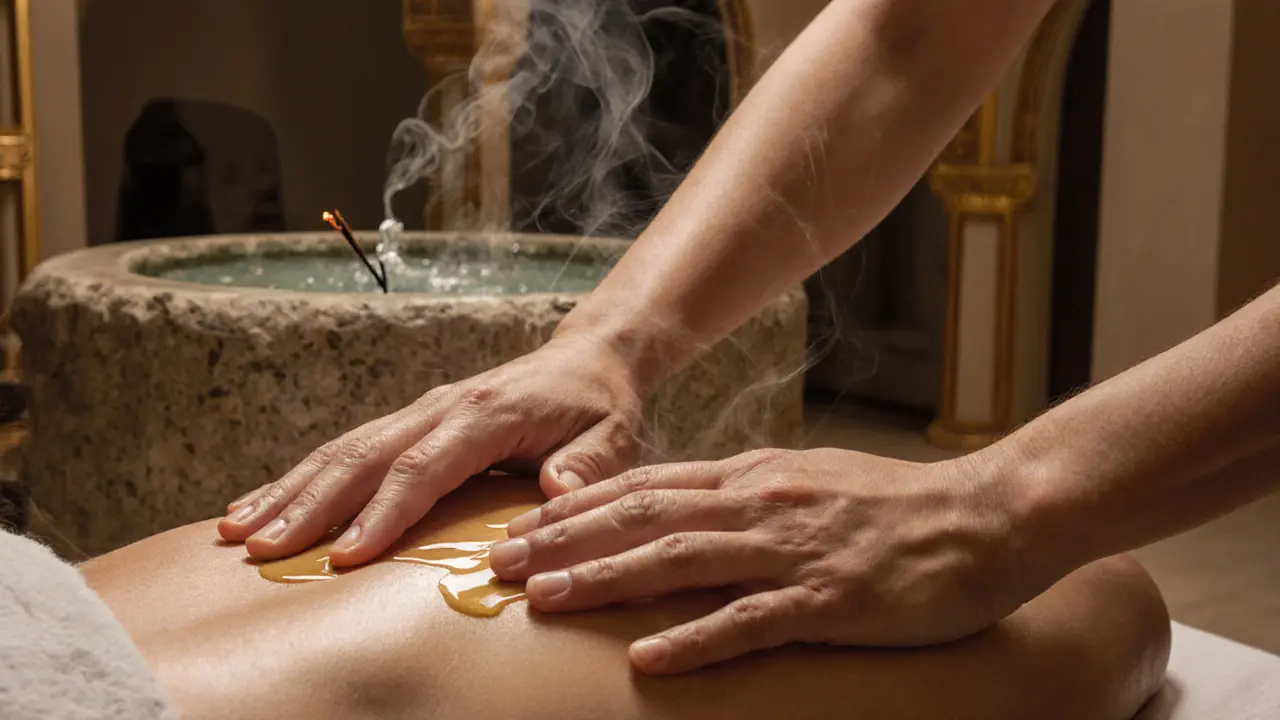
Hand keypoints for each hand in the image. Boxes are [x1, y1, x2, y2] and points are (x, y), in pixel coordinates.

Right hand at [216, 335, 644, 565]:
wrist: (588, 359)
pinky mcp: (409, 422)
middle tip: (262, 551)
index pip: (424, 467)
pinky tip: (258, 505)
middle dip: (310, 506)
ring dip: (289, 492)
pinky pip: (347, 450)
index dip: (383, 513)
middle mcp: (441, 408)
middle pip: (364, 458)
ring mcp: (420, 411)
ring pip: (342, 451)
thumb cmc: (600, 406)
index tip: (346, 557)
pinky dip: (299, 478)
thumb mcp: (613, 436)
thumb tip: (554, 494)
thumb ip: (586, 466)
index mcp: (486, 414)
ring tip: (238, 533)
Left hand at [489, 448, 1035, 674]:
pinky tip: (649, 658)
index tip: (521, 527)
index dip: (576, 508)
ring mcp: (794, 550)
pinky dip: (697, 639)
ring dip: (607, 580)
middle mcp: (761, 504)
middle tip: (501, 563)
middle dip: (565, 541)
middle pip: (645, 517)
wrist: (988, 515)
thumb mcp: (809, 481)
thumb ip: (746, 494)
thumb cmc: (897, 506)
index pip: (646, 486)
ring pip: (682, 560)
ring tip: (547, 600)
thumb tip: (684, 510)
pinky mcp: (831, 599)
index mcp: (754, 476)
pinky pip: (752, 621)